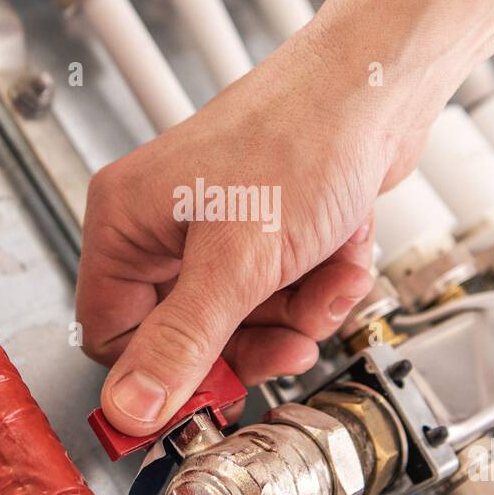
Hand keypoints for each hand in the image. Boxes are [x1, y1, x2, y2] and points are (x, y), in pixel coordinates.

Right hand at [76, 29, 422, 435]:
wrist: (380, 87)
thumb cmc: (302, 136)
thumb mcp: (237, 262)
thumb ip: (183, 342)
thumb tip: (131, 407)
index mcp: (127, 221)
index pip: (113, 334)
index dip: (161, 375)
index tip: (208, 400)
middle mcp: (165, 223)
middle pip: (190, 333)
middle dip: (254, 339)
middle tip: (288, 341)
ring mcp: (220, 225)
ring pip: (247, 317)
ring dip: (299, 310)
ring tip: (327, 276)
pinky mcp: (269, 226)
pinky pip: (286, 289)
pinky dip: (322, 281)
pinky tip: (343, 251)